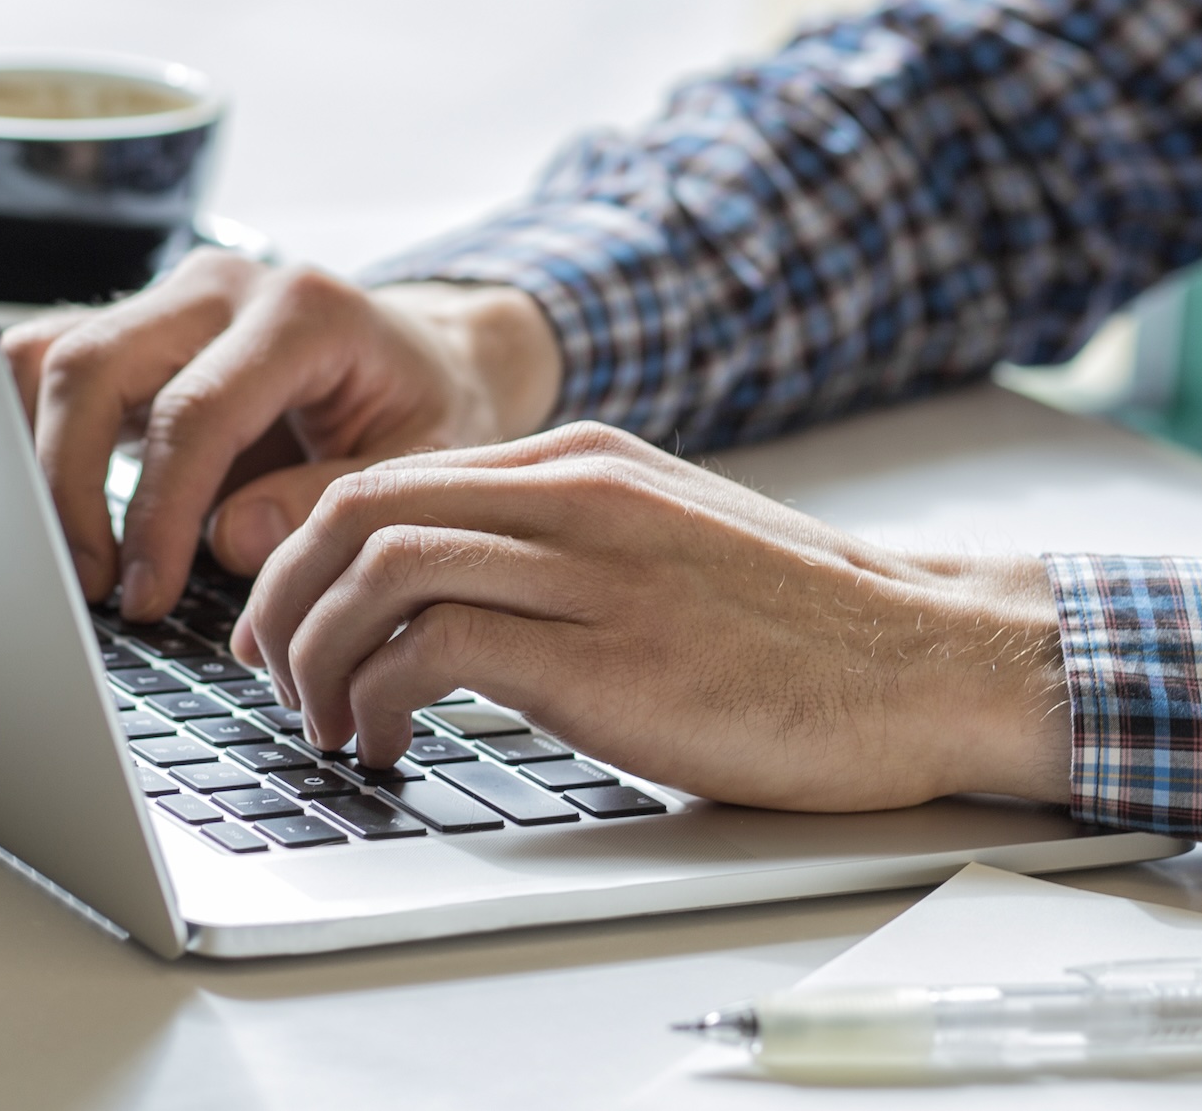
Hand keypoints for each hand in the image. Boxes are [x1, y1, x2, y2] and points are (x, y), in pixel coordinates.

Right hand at [0, 250, 561, 619]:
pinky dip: (35, 438)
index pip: (192, 412)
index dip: (156, 515)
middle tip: (91, 584)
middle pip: (92, 366)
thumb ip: (330, 499)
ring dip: (39, 461)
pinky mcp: (135, 328)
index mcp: (302, 311)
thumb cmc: (429, 409)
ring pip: (49, 356)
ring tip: (75, 557)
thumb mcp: (421, 463)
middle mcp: (222, 286)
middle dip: (69, 487)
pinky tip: (62, 513)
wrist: (431, 357)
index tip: (144, 597)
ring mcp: (169, 299)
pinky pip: (48, 365)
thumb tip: (228, 541)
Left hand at [232, 422, 1071, 811]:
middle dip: (282, 592)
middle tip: (270, 670)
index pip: (391, 475)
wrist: (930, 657)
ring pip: (374, 562)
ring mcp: (588, 564)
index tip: (284, 619)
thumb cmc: (803, 625)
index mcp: (583, 461)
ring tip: (322, 718)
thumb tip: (449, 599)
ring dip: (313, 649)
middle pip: (357, 505)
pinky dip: (374, 694)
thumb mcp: (666, 543)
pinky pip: (429, 647)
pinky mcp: (603, 650)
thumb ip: (562, 546)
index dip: (307, 551)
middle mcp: (573, 492)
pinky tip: (385, 739)